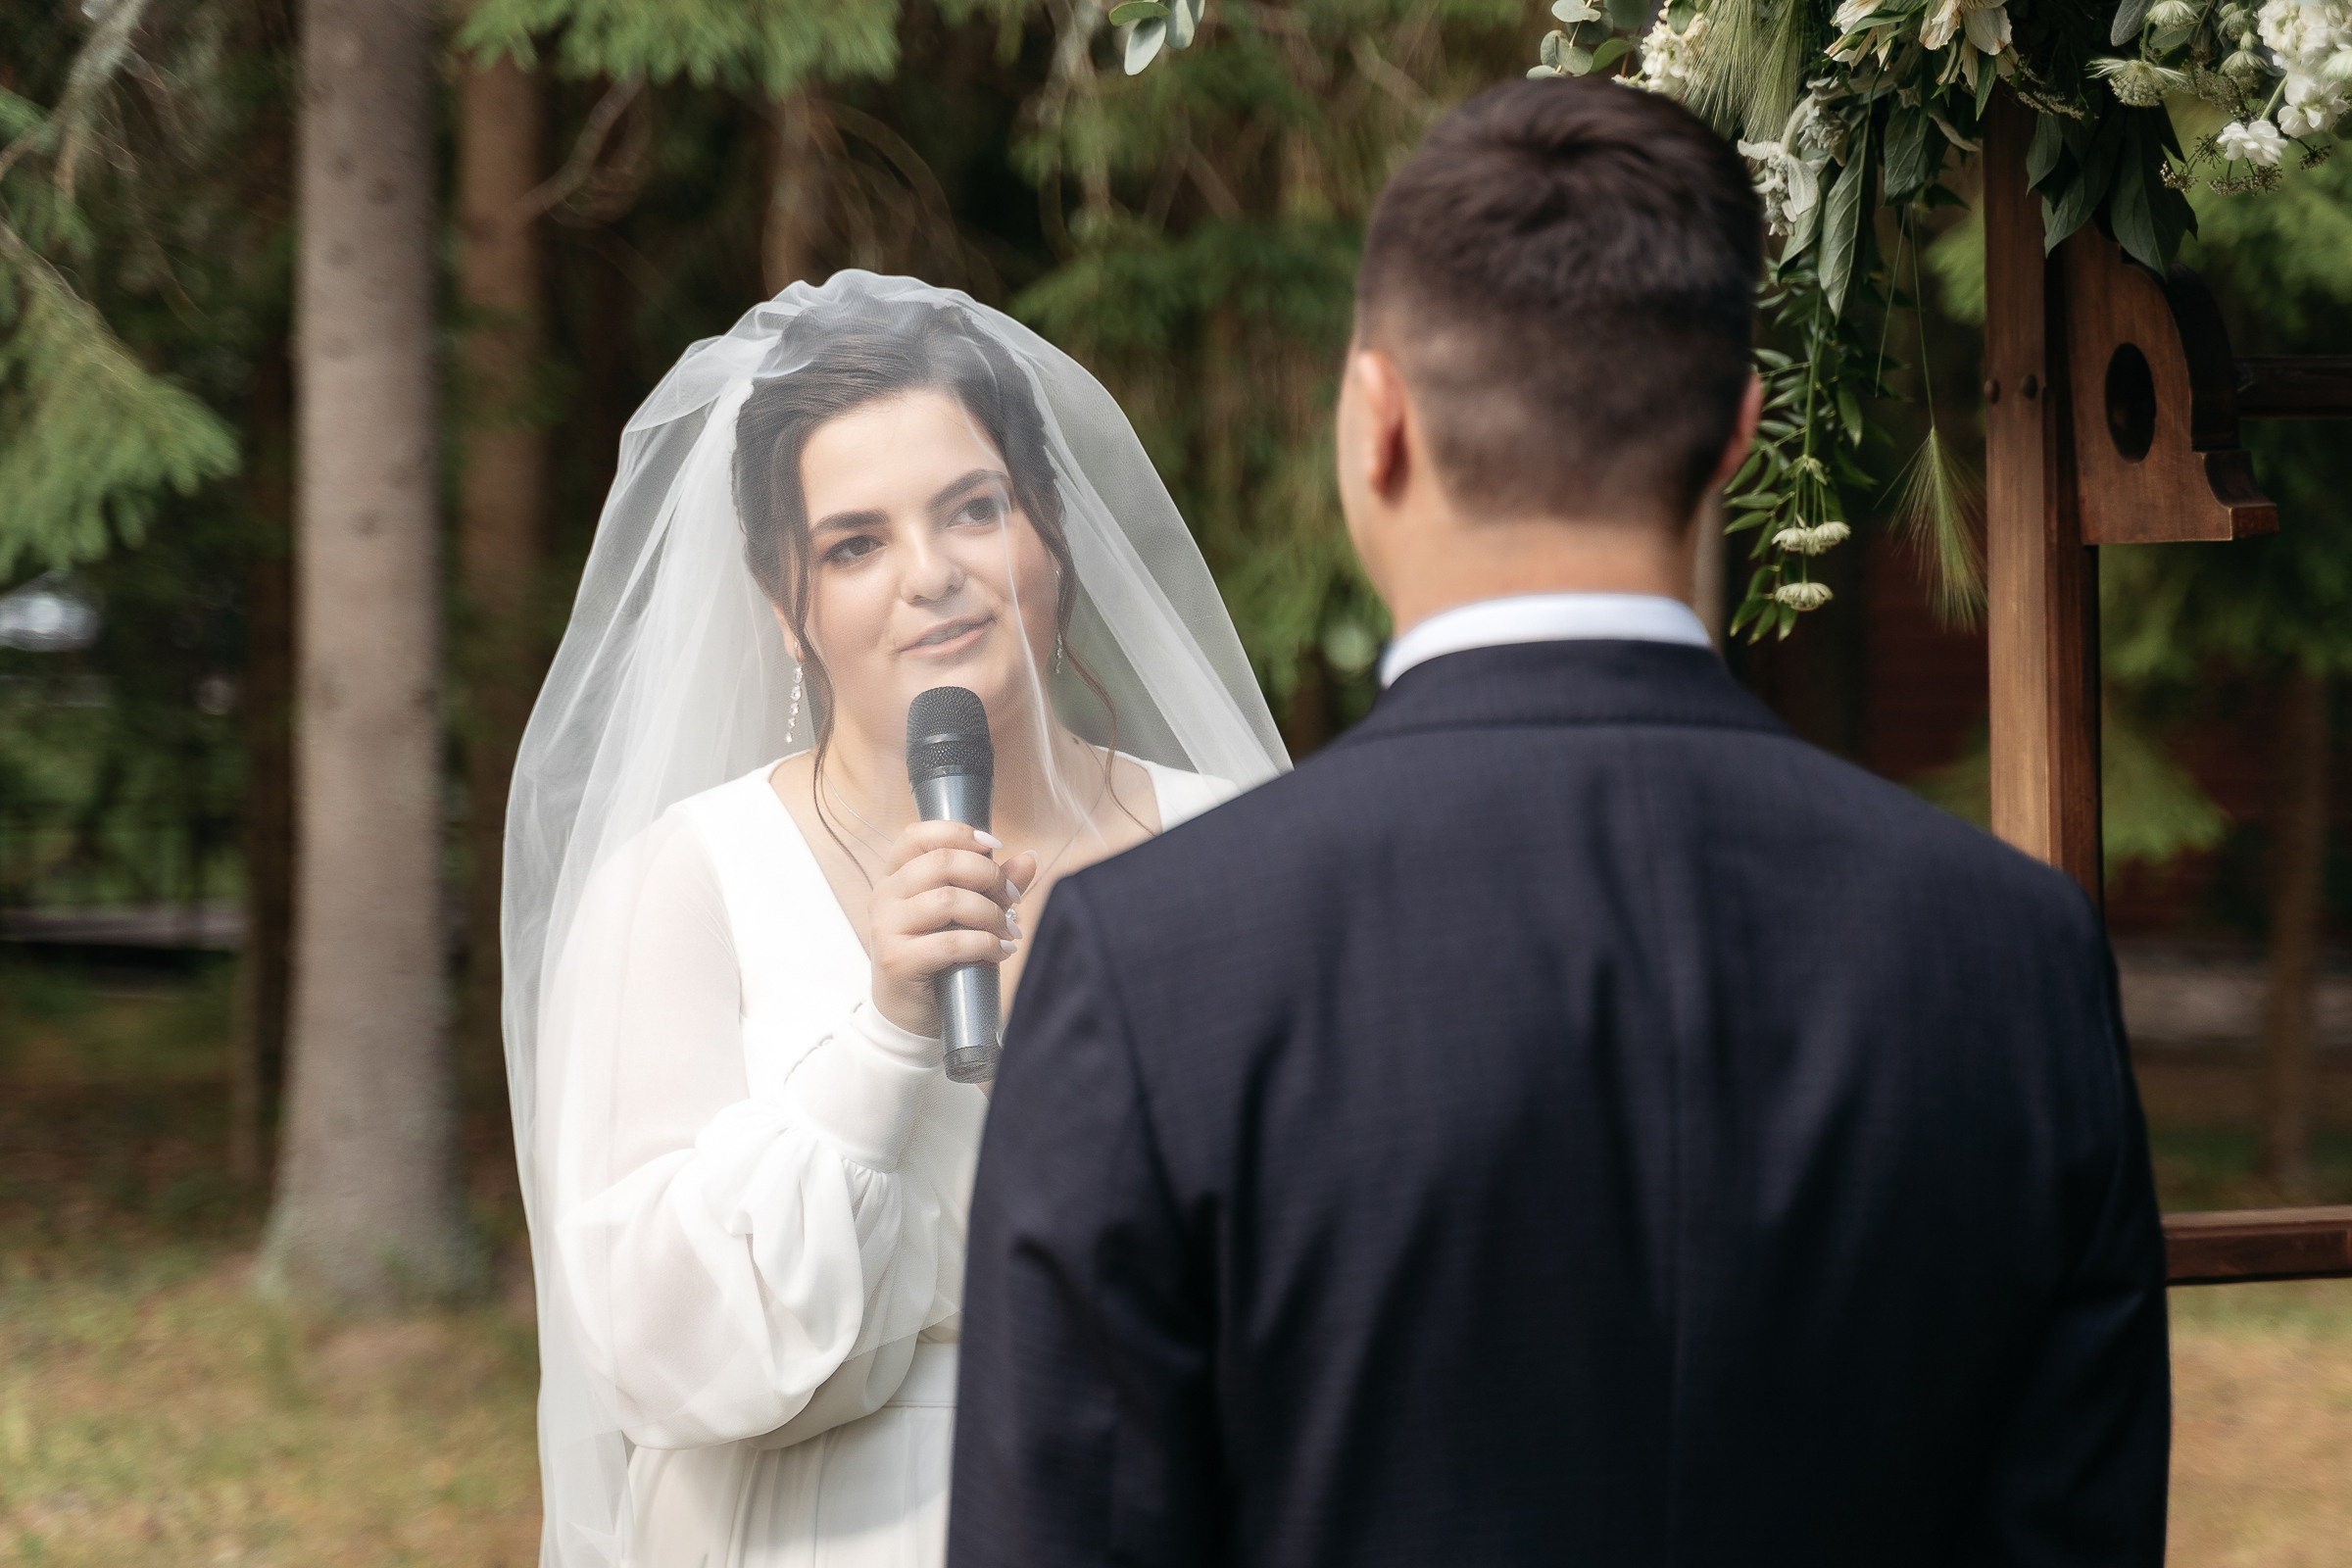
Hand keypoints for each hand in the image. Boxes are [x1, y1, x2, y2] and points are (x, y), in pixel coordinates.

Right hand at [868, 820, 1036, 1038]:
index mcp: (895, 877)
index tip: (995, 846)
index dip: (959, 833)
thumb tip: (1029, 857)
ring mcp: (887, 928)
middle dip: (988, 875)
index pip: (917, 835)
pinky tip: (1000, 953)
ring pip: (948, 900)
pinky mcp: (897, 960)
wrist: (909, 1017)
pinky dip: (985, 945)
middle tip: (1013, 896)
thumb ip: (992, 886)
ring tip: (1009, 931)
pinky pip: (951, 942)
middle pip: (940, 862)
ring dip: (991, 914)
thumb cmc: (938, 960)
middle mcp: (884, 896)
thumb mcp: (965, 916)